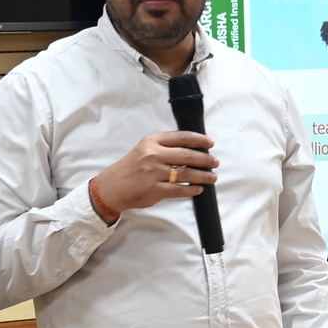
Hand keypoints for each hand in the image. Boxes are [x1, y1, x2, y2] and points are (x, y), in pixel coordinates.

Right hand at [91, 130, 218, 219]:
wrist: (112, 187)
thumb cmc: (131, 168)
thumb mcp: (144, 150)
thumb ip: (164, 147)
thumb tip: (192, 150)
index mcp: (152, 142)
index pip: (181, 137)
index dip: (199, 139)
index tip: (210, 143)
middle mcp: (153, 155)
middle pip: (187, 155)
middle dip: (205, 159)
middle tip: (215, 162)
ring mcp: (154, 173)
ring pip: (186, 173)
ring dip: (203, 176)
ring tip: (212, 177)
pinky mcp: (154, 189)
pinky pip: (179, 189)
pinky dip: (192, 189)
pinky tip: (198, 189)